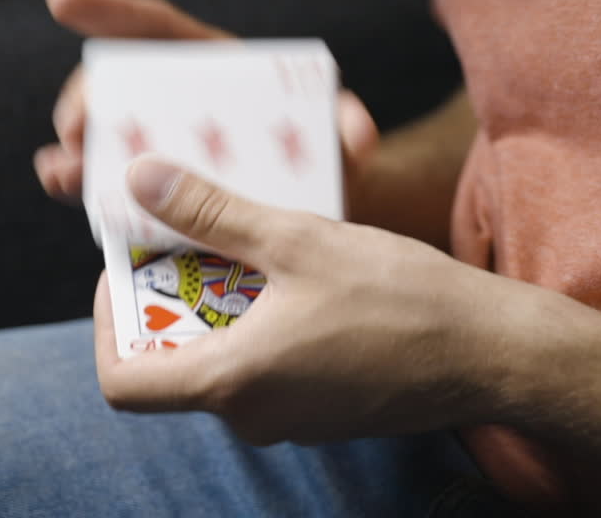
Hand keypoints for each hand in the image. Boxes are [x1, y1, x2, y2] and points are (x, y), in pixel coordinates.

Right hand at [32, 0, 378, 209]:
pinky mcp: (153, 188)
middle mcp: (177, 100)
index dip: (110, 9)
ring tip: (62, 167)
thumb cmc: (327, 161)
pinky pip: (108, 179)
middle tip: (78, 126)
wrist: (321, 210)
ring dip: (76, 147)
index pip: (159, 30)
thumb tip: (356, 130)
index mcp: (214, 70)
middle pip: (120, 84)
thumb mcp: (343, 143)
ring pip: (105, 133)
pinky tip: (58, 182)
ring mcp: (161, 142)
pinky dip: (79, 181)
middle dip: (88, 99)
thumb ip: (349, 130)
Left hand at [93, 156, 532, 445]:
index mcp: (230, 382)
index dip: (108, 323)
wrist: (492, 353)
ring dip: (217, 306)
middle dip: (171, 298)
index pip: (121, 381)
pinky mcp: (319, 412)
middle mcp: (250, 416)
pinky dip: (256, 325)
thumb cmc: (400, 298)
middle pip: (170, 363)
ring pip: (220, 362)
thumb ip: (210, 212)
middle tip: (195, 236)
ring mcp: (287, 420)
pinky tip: (292, 277)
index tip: (130, 271)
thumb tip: (140, 180)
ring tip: (250, 245)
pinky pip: (262, 370)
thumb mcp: (295, 240)